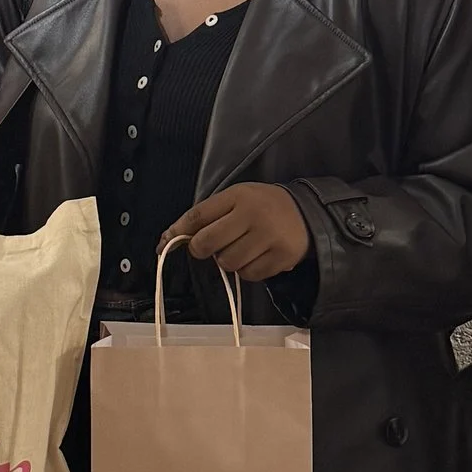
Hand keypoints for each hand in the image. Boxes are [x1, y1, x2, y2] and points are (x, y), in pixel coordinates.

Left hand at [174, 184, 312, 284]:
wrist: (308, 213)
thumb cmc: (263, 207)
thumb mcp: (237, 199)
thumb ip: (207, 215)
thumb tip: (170, 238)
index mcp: (238, 196)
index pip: (198, 215)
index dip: (177, 231)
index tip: (164, 244)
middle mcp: (253, 215)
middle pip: (208, 243)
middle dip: (202, 250)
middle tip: (211, 247)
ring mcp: (268, 237)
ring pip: (227, 263)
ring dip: (228, 261)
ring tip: (241, 248)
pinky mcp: (281, 257)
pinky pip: (249, 275)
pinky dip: (247, 271)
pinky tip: (257, 257)